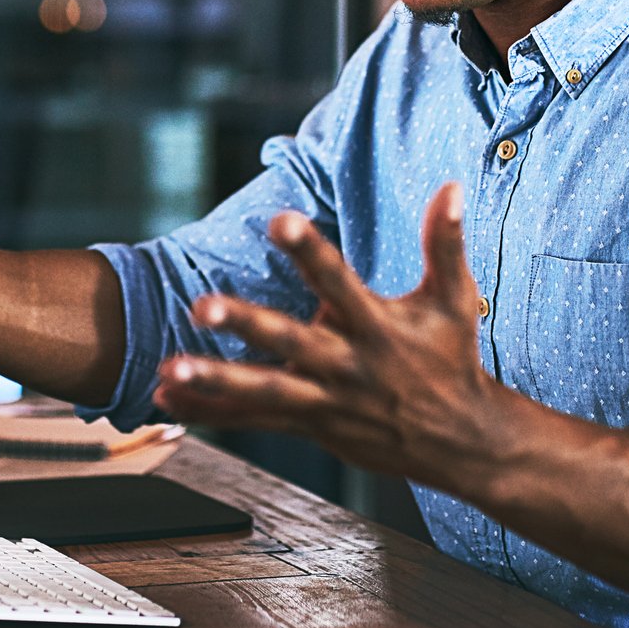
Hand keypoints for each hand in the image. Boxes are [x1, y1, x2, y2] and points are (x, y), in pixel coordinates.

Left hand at [152, 182, 503, 491]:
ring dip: (216, 383)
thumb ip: (446, 241)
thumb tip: (452, 186)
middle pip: (291, 344)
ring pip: (265, 393)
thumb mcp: (455, 299)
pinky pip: (255, 421)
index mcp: (379, 329)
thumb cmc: (453, 359)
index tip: (281, 218)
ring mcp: (327, 402)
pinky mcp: (312, 427)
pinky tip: (166, 400)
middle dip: (247, 326)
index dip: (311, 251)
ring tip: (170, 370)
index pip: (340, 282)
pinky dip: (212, 412)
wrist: (462, 441)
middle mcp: (348, 366)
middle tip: (202, 307)